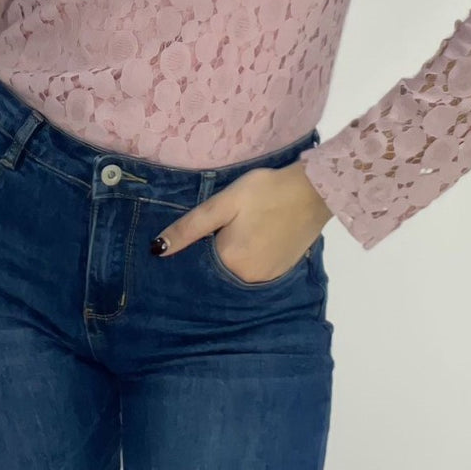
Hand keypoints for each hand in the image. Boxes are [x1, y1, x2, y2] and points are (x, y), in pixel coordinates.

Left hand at [150, 160, 332, 283]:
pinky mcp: (281, 273)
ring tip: (237, 233)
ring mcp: (266, 279)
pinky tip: (253, 240)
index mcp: (229, 262)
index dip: (192, 250)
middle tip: (220, 228)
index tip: (198, 233)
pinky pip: (254, 271)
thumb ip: (190, 228)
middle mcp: (247, 279)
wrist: (314, 190)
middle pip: (217, 271)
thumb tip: (157, 250)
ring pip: (236, 272)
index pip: (197, 265)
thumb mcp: (224, 203)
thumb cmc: (266, 191)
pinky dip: (249, 260)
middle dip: (211, 255)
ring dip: (231, 258)